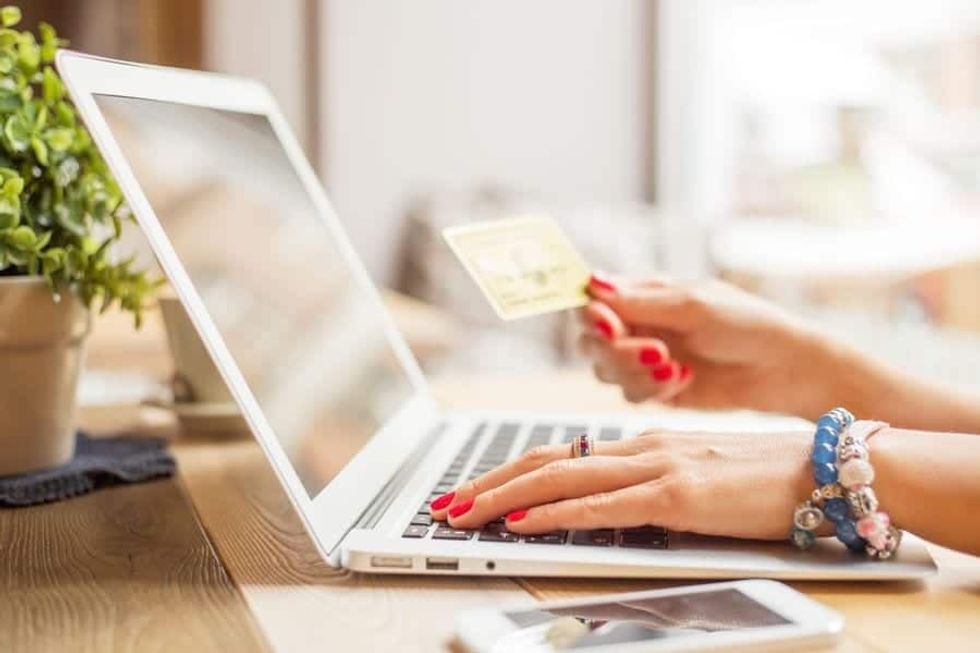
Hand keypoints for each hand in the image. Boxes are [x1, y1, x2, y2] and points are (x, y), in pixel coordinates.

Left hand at [430, 430, 812, 539]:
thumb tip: (609, 505)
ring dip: (505, 497)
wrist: (827, 469)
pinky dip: (557, 513)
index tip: (474, 489)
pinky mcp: (680, 497)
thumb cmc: (766, 477)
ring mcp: (659, 468)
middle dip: (489, 482)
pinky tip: (525, 523)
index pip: (561, 453)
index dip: (511, 471)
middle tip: (447, 502)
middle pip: (547, 459)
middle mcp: (643, 448)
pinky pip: (604, 505)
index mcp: (645, 445)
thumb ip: (652, 487)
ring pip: (562, 476)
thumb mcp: (696, 478)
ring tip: (465, 513)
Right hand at [581, 272, 840, 419]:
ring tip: (674, 367)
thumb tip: (591, 282)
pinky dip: (653, 389)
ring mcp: (643, 359)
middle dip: (615, 350)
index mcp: (643, 294)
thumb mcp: (692, 305)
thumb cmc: (746, 324)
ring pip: (605, 370)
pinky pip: (630, 394)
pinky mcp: (655, 389)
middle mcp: (637, 325)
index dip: (591, 314)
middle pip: (590, 340)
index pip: (592, 300)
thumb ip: (638, 301)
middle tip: (654, 351)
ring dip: (635, 371)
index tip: (609, 324)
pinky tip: (686, 378)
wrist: (782, 369)